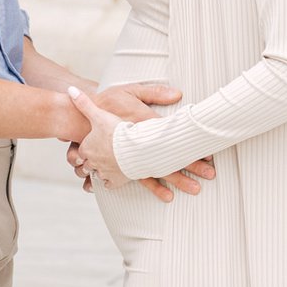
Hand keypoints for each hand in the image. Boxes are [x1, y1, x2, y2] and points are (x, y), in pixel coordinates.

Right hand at [67, 83, 214, 195]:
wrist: (77, 118)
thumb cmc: (107, 102)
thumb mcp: (129, 91)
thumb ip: (153, 93)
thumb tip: (178, 94)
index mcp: (141, 125)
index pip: (169, 137)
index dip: (188, 145)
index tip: (208, 153)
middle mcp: (134, 145)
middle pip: (166, 159)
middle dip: (189, 169)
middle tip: (209, 175)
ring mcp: (126, 159)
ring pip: (155, 173)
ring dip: (176, 181)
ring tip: (194, 189)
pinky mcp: (119, 167)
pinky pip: (138, 180)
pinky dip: (153, 187)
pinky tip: (167, 196)